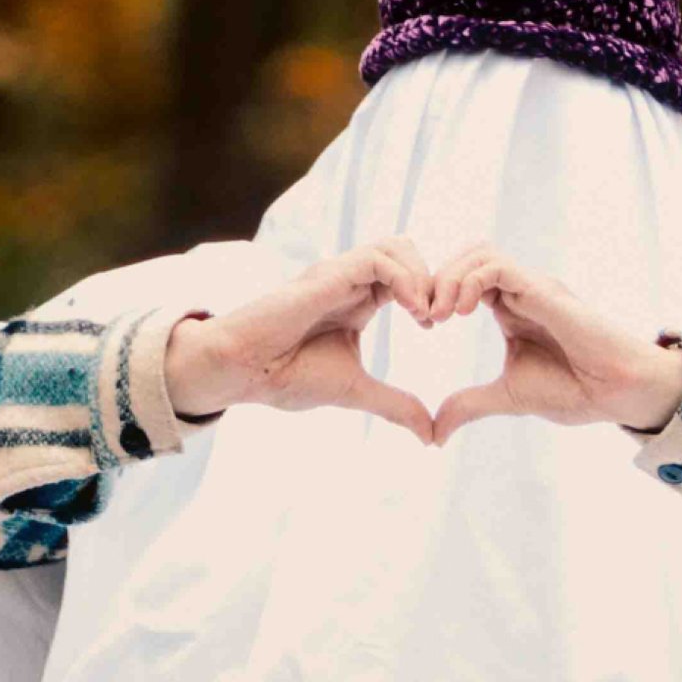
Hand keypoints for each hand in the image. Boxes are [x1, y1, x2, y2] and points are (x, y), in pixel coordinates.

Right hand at [161, 238, 435, 445]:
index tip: (434, 326)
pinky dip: (404, 279)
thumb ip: (394, 405)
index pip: (407, 275)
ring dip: (421, 275)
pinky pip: (378, 259)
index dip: (429, 293)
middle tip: (438, 317)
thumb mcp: (355, 391)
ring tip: (424, 314)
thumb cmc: (287, 376)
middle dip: (433, 278)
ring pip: (397, 245)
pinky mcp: (327, 276)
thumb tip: (430, 436)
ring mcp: (338, 274)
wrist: (243, 372)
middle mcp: (350, 280)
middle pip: (407, 250)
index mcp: (358, 300)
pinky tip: (410, 310)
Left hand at [426, 244, 681, 446]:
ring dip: (450, 277)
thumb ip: (469, 405)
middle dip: (438, 278)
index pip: (465, 277)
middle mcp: (522, 290)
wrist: (616, 393)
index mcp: (511, 307)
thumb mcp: (507, 396)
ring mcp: (534, 286)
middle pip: (468, 255)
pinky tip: (461, 312)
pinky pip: (498, 267)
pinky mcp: (544, 291)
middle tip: (424, 315)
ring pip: (480, 252)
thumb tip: (433, 432)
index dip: (438, 292)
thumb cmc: (575, 389)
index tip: (423, 324)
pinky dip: (470, 281)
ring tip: (438, 313)